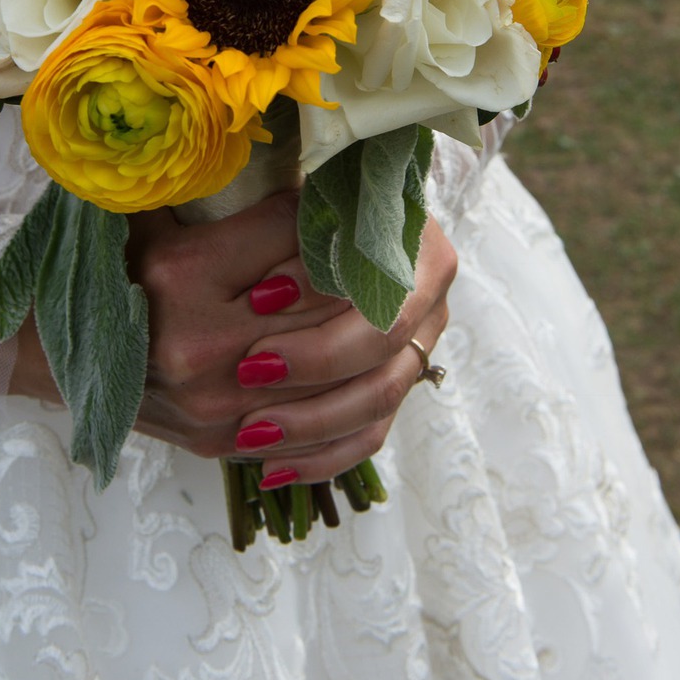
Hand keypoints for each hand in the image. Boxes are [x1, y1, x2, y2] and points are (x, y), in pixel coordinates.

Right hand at [9, 194, 456, 482]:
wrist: (43, 353)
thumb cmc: (100, 265)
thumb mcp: (148, 207)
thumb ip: (211, 176)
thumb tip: (296, 137)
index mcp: (183, 275)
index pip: (299, 231)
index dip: (335, 202)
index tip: (351, 185)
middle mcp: (202, 348)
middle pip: (337, 306)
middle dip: (379, 266)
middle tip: (401, 238)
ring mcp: (218, 411)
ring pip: (350, 382)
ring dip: (390, 339)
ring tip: (404, 304)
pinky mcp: (225, 447)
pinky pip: (328, 442)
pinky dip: (368, 410)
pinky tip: (383, 375)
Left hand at [231, 215, 454, 483]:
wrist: (332, 237)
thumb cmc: (302, 214)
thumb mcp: (300, 210)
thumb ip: (295, 231)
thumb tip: (268, 294)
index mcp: (420, 249)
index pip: (376, 273)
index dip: (318, 286)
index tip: (259, 297)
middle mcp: (430, 302)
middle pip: (382, 344)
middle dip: (313, 361)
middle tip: (249, 369)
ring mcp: (417, 349)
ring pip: (377, 400)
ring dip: (312, 420)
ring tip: (251, 429)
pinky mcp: (392, 389)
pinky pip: (368, 437)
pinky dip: (322, 455)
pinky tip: (274, 469)